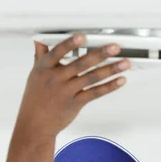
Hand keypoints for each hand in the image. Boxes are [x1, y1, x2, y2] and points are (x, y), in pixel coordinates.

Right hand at [14, 34, 130, 138]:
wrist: (35, 124)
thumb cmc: (35, 99)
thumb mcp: (35, 74)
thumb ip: (41, 56)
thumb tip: (40, 39)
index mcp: (45, 68)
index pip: (57, 52)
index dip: (70, 44)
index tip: (82, 37)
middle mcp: (56, 78)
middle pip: (81, 64)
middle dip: (100, 54)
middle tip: (115, 48)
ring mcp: (67, 91)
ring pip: (91, 78)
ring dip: (111, 70)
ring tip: (125, 63)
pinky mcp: (76, 103)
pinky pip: (95, 93)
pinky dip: (109, 87)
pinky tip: (120, 80)